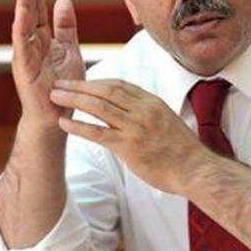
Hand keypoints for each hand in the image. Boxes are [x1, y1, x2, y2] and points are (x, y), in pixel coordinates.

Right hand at [11, 0, 84, 128]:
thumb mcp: (69, 50)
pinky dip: (22, 28)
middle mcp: (30, 45)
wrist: (57, 117)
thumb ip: (66, 27)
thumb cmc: (64, 86)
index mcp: (41, 39)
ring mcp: (25, 56)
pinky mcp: (24, 69)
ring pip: (23, 23)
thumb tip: (64, 0)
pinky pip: (22, 45)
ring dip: (24, 2)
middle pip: (29, 12)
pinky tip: (22, 13)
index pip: (38, 10)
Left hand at [50, 79, 209, 192]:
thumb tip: (132, 111)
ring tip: (54, 96)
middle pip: (105, 90)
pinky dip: (79, 127)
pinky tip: (64, 124)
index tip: (81, 81)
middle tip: (59, 83)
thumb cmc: (182, 150)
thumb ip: (148, 113)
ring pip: (99, 107)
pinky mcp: (129, 147)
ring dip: (74, 99)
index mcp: (152, 102)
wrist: (196, 169)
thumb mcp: (167, 121)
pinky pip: (98, 133)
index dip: (97, 81)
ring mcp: (136, 127)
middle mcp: (143, 110)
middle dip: (80, 85)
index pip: (120, 84)